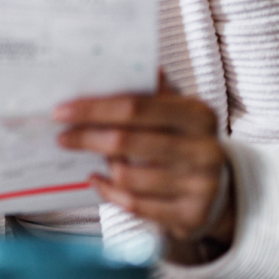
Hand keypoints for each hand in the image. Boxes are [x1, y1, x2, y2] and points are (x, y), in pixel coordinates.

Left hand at [56, 75, 235, 262]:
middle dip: (85, 137)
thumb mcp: (172, 111)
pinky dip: (109, 192)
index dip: (93, 109)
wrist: (218, 189)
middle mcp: (205, 149)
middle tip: (61, 136)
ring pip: (126, 176)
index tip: (61, 111)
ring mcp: (201, 185)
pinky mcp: (192, 215)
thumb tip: (105, 63)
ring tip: (98, 158)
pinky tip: (98, 180)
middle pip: (125, 141)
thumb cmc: (181, 140)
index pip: (134, 106)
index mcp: (198, 114)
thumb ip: (145, 91)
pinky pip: (134, 204)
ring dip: (104, 167)